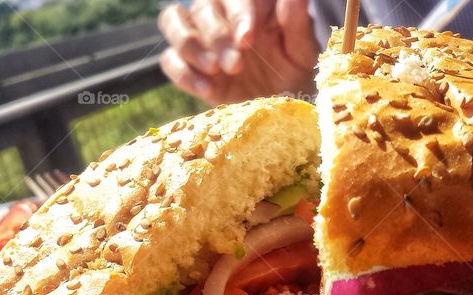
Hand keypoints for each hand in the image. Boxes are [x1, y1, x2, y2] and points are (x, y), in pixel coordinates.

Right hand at [158, 0, 318, 103]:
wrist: (281, 106)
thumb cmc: (295, 71)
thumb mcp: (302, 50)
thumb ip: (297, 22)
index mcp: (247, 5)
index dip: (238, 14)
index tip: (248, 40)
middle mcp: (220, 16)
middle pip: (201, 8)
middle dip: (216, 36)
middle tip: (235, 65)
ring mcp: (200, 40)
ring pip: (173, 22)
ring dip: (190, 46)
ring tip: (215, 70)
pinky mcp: (188, 67)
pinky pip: (170, 61)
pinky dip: (184, 74)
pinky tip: (209, 90)